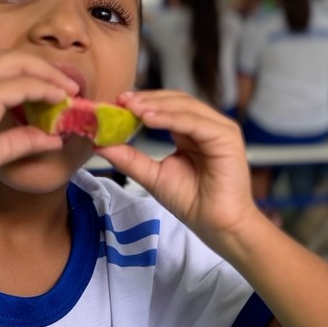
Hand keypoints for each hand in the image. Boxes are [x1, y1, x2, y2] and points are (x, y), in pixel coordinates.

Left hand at [97, 91, 258, 242]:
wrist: (218, 227)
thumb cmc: (193, 203)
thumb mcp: (153, 176)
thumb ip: (130, 158)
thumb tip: (101, 144)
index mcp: (193, 132)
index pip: (168, 107)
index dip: (143, 102)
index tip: (117, 102)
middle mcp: (209, 126)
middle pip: (177, 101)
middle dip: (147, 99)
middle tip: (121, 100)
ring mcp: (221, 129)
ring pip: (185, 107)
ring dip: (156, 105)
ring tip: (130, 107)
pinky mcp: (227, 137)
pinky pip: (195, 122)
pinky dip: (170, 118)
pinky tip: (148, 119)